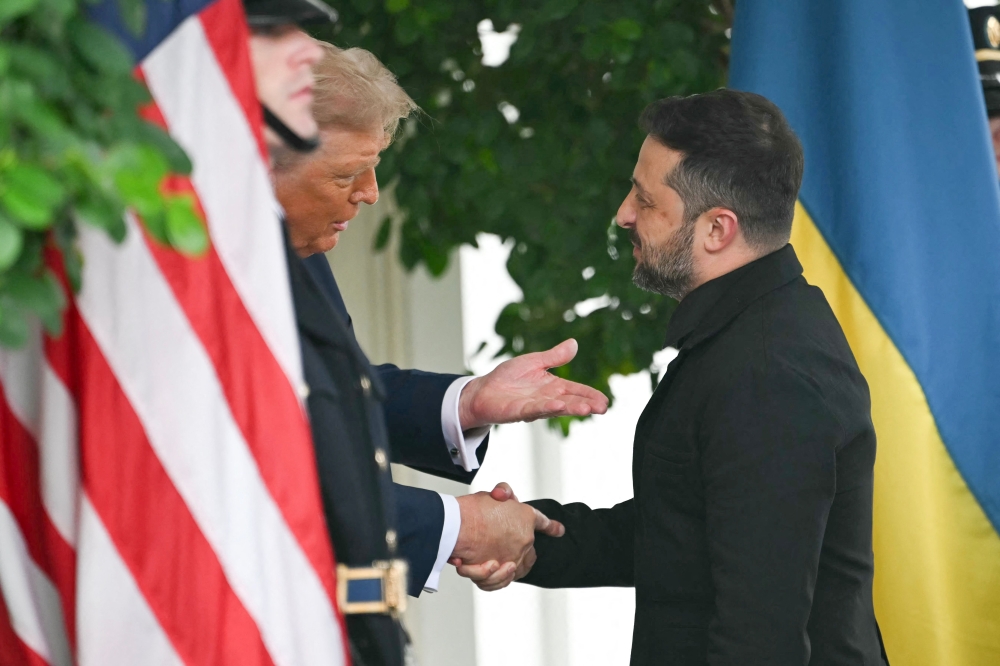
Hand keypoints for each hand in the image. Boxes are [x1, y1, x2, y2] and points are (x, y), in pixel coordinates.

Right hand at [449, 483, 562, 590]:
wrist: (456, 526)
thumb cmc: (471, 511)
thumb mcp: (492, 494)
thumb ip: (503, 493)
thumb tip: (503, 493)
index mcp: (526, 518)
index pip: (543, 523)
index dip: (552, 527)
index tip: (558, 530)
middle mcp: (523, 541)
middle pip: (531, 553)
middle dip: (523, 552)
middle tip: (509, 549)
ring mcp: (512, 558)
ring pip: (517, 570)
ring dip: (507, 568)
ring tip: (494, 562)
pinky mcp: (498, 572)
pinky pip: (499, 581)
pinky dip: (491, 578)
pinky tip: (484, 568)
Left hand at [458, 339, 609, 429]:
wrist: (483, 390)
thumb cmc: (508, 378)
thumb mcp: (534, 362)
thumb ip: (554, 356)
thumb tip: (574, 343)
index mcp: (553, 386)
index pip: (576, 391)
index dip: (590, 395)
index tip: (605, 400)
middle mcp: (547, 399)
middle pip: (570, 402)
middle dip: (586, 405)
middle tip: (603, 408)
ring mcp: (534, 407)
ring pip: (556, 408)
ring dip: (571, 408)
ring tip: (586, 409)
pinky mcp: (519, 411)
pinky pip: (535, 409)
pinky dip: (547, 408)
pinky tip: (558, 406)